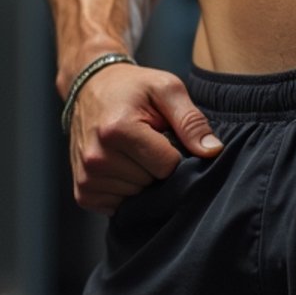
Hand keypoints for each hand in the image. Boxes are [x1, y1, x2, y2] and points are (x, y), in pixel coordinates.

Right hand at [68, 62, 222, 213]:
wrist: (90, 88)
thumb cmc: (133, 88)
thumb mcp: (166, 88)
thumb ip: (191, 120)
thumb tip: (213, 151)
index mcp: (118, 130)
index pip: (167, 166)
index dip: (174, 151)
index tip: (164, 134)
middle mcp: (97, 158)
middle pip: (152, 183)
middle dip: (156, 165)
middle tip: (146, 139)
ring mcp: (87, 178)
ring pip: (137, 197)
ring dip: (141, 178)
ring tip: (132, 151)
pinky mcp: (83, 192)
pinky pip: (120, 206)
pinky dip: (126, 190)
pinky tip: (121, 165)